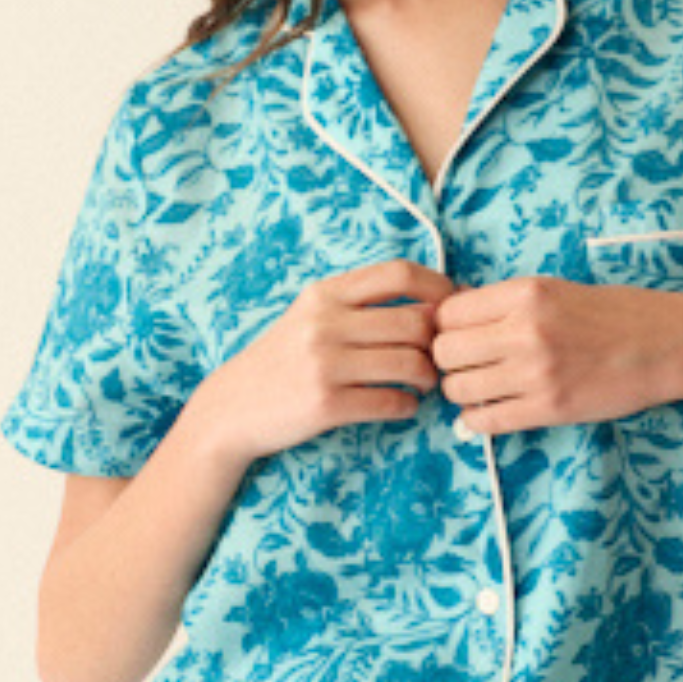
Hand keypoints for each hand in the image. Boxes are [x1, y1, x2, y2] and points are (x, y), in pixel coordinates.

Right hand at [186, 258, 457, 463]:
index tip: (452, 307)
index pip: (399, 273)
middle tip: (437, 359)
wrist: (230, 408)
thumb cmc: (282, 360)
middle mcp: (324, 322)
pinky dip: (408, 406)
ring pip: (410, 364)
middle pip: (415, 323)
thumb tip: (434, 305)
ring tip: (423, 384)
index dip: (439, 287)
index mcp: (324, 293)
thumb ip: (360, 306)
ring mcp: (324, 364)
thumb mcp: (310, 317)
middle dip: (437, 344)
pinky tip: (401, 405)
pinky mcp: (326, 404)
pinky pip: (393, 402)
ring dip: (429, 378)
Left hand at [431, 275, 682, 433]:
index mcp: (525, 294)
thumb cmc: (612, 313)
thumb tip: (448, 317)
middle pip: (444, 351)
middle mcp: (525, 331)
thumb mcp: (553, 290)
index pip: (448, 313)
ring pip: (458, 388)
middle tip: (467, 364)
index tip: (460, 334)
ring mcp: (536, 372)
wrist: (668, 343)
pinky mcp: (550, 408)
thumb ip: (504, 303)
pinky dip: (476, 420)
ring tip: (481, 387)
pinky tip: (489, 411)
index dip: (446, 325)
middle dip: (448, 360)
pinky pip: (486, 420)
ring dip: (461, 391)